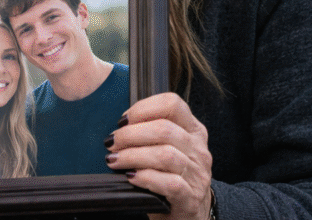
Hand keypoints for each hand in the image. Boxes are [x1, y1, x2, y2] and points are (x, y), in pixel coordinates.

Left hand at [105, 92, 213, 219]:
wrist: (188, 214)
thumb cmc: (171, 177)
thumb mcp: (168, 148)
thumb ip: (152, 133)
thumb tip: (121, 127)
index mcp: (193, 130)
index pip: (172, 104)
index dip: (144, 108)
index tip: (123, 120)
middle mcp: (198, 149)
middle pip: (165, 129)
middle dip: (131, 134)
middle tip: (112, 143)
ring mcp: (197, 174)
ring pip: (165, 155)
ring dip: (133, 155)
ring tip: (115, 160)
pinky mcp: (190, 198)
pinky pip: (169, 183)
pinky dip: (145, 177)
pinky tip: (131, 177)